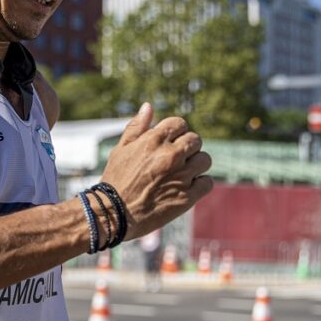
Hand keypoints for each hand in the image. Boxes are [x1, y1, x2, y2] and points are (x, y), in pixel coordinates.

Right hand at [99, 103, 213, 240]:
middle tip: (177, 159)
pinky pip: (207, 182)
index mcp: (154, 140)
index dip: (176, 132)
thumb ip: (136, 126)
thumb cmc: (116, 179)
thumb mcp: (121, 149)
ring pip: (204, 160)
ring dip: (196, 165)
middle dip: (188, 147)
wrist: (113, 213)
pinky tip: (187, 188)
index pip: (180, 124)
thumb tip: (148, 106)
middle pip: (195, 140)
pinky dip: (200, 184)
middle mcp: (170, 155)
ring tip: (182, 173)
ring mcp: (180, 176)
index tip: (170, 142)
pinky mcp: (186, 197)